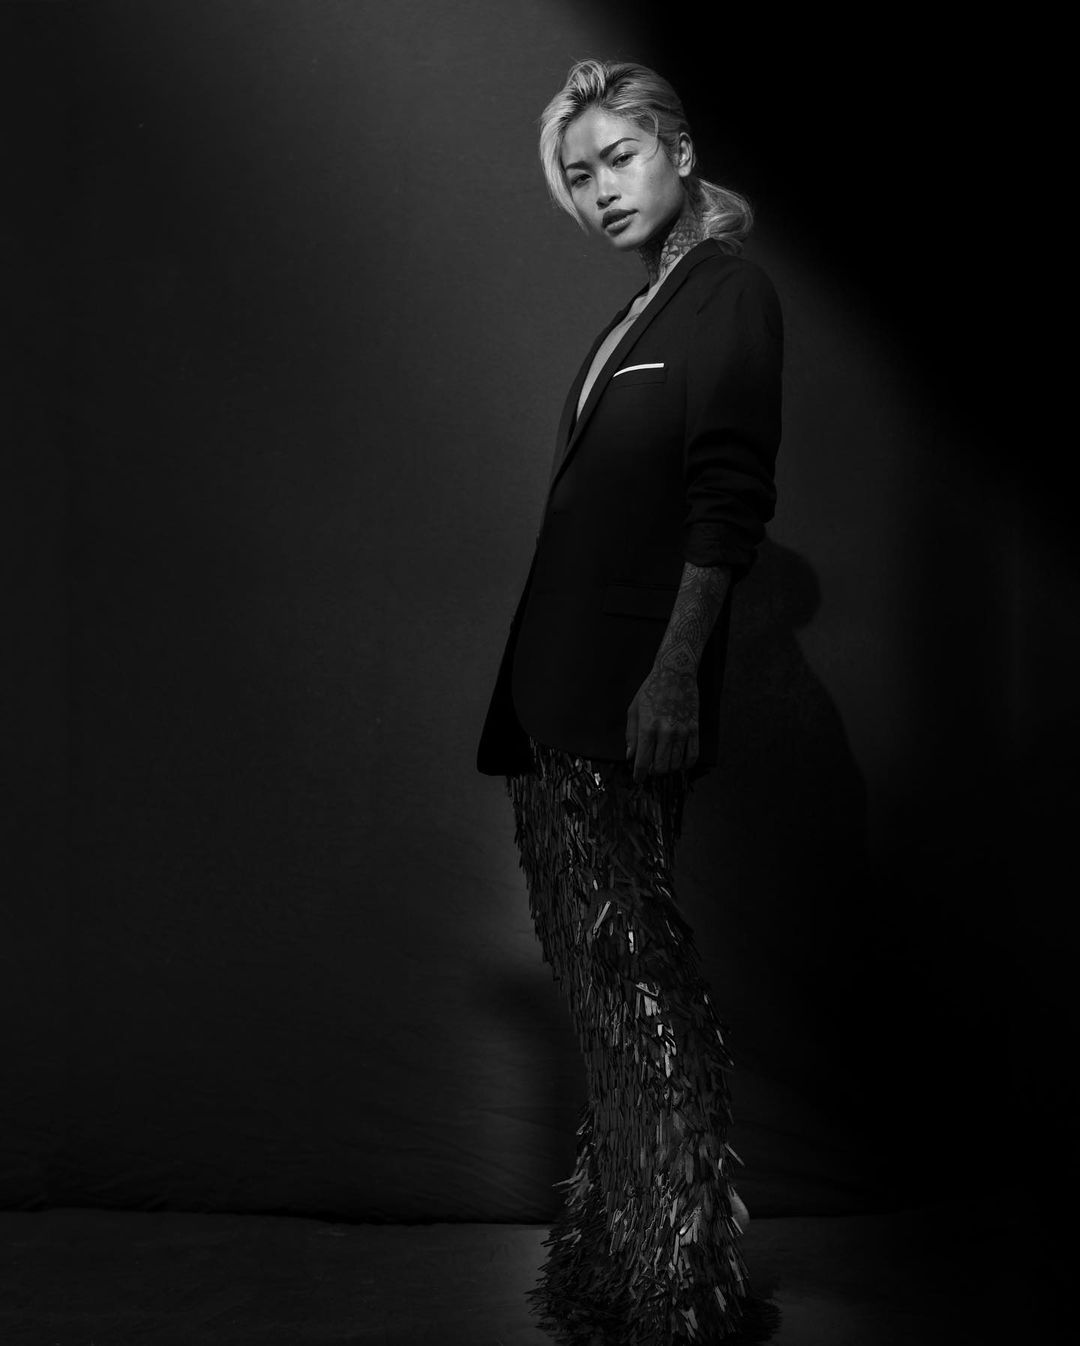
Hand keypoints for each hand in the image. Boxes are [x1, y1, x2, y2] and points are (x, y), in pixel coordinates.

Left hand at [625, 668, 699, 782]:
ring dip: (669, 768)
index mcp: (648, 728)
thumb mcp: (634, 710)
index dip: (639, 775)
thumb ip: (631, 735)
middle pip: (661, 767)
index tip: (638, 779)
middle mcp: (666, 732)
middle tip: (651, 769)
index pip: (643, 762)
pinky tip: (680, 762)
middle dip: (654, 772)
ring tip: (664, 764)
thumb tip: (630, 756)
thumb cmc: (651, 689)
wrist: (675, 673)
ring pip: (676, 764)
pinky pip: (693, 755)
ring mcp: (682, 731)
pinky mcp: (694, 728)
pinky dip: (686, 764)